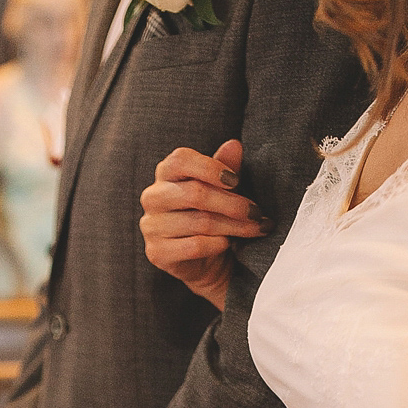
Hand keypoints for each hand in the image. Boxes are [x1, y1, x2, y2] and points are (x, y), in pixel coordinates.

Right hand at [139, 139, 270, 309]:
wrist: (204, 262)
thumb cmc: (211, 217)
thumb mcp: (222, 190)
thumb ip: (226, 167)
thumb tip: (234, 145)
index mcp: (166, 174)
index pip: (180, 160)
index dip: (210, 168)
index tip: (235, 180)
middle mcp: (153, 197)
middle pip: (194, 194)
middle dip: (232, 203)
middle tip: (256, 211)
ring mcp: (152, 226)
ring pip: (199, 222)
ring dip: (234, 226)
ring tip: (256, 228)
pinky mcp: (157, 253)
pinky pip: (194, 246)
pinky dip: (218, 244)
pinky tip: (229, 244)